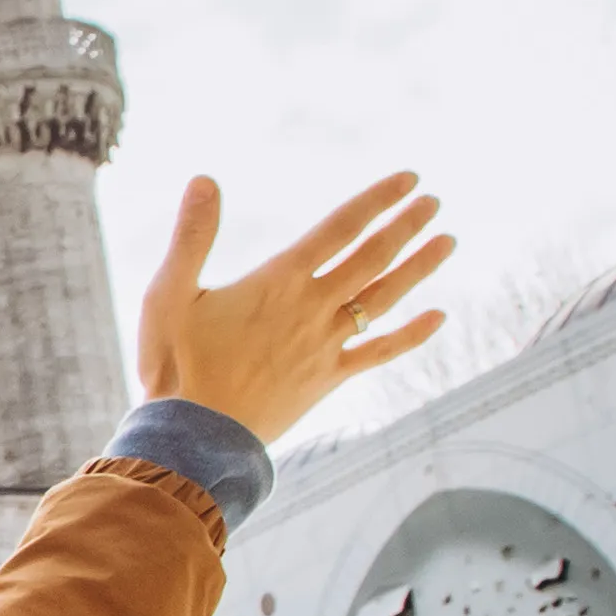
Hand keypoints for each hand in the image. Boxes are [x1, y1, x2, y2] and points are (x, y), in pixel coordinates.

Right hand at [136, 172, 451, 446]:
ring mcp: (325, 345)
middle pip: (372, 258)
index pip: (340, 228)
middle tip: (434, 201)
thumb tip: (202, 179)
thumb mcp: (168, 292)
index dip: (377, 200)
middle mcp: (312, 308)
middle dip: (406, 225)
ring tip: (447, 241)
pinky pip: (379, 352)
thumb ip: (192, 235)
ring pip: (384, 298)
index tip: (409, 179)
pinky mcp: (327, 378)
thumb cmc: (175, 364)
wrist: (194, 437)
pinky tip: (439, 317)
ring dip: (418, 267)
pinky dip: (411, 335)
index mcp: (279, 281)